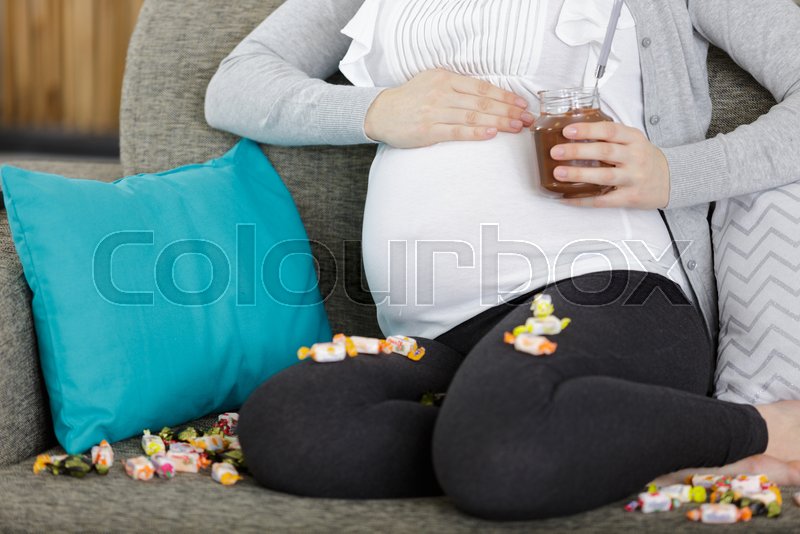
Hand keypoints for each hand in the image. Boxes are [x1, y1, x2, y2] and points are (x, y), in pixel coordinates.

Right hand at [364, 68, 533, 148]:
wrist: (382, 113)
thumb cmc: (411, 100)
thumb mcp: (433, 83)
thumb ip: (456, 87)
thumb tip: (488, 95)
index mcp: (445, 78)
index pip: (481, 87)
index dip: (504, 96)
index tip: (521, 104)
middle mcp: (441, 93)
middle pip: (482, 101)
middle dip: (508, 110)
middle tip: (527, 119)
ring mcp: (434, 112)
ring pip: (473, 115)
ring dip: (498, 122)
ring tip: (516, 127)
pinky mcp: (428, 130)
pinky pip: (457, 130)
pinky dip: (476, 131)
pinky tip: (491, 133)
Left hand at [550, 121, 670, 208]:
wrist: (671, 179)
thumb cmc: (643, 158)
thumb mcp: (633, 140)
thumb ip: (610, 135)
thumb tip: (573, 130)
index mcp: (634, 139)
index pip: (609, 130)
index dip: (587, 129)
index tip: (567, 131)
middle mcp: (635, 157)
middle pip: (604, 151)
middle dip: (578, 151)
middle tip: (555, 152)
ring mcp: (634, 178)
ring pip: (604, 176)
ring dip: (579, 174)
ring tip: (558, 173)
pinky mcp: (631, 197)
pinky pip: (604, 200)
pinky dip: (583, 200)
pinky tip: (566, 198)